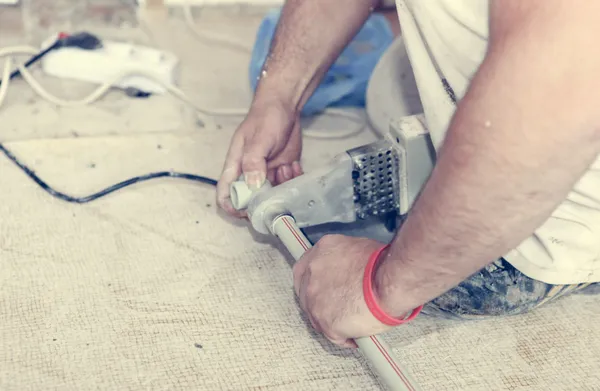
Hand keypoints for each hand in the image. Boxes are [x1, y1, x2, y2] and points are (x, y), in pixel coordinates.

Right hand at [217, 99, 303, 215]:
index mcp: (236, 165)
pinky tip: (294, 165)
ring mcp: (266, 172)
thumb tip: (252, 186)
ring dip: (282, 188)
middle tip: (277, 196)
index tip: (246, 213)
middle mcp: (249, 172)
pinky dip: (292, 180)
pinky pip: (286, 185)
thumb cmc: (266, 118)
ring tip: (286, 168)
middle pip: (250, 199)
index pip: (225, 192)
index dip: (232, 207)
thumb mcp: (259, 139)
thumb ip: (253, 162)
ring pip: (272, 194)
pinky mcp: (281, 169)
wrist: (285, 105)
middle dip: (264, 202)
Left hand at [292, 234, 393, 347]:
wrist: (390, 282)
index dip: (314, 281)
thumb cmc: (383, 264)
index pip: (305, 269)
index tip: (323, 288)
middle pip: (305, 293)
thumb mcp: (358, 248)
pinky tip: (357, 336)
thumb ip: (344, 260)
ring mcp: (315, 299)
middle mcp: (312, 274)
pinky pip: (333, 335)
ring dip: (332, 321)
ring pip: (316, 316)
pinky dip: (345, 337)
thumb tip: (348, 271)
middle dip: (320, 302)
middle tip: (338, 307)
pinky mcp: (325, 321)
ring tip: (352, 323)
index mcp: (321, 252)